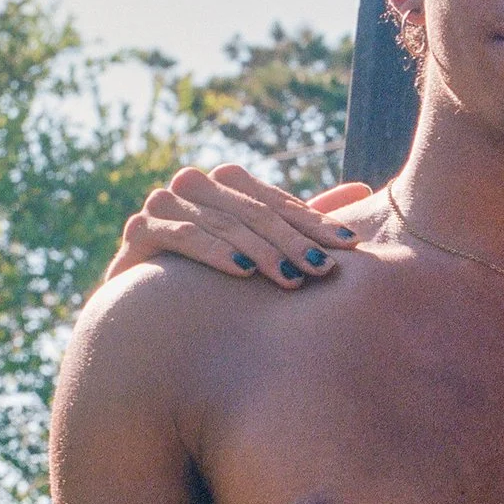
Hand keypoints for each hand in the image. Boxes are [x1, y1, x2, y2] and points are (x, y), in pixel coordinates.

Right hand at [104, 163, 371, 288]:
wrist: (146, 317)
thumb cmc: (215, 282)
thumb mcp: (264, 248)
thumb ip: (303, 220)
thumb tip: (364, 188)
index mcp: (225, 185)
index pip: (277, 201)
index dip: (315, 222)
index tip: (350, 246)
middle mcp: (194, 186)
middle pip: (253, 211)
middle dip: (292, 241)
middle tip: (324, 270)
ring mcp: (163, 204)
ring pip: (223, 222)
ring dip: (261, 250)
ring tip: (292, 278)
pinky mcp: (139, 230)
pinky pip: (182, 235)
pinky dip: (215, 251)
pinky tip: (243, 272)